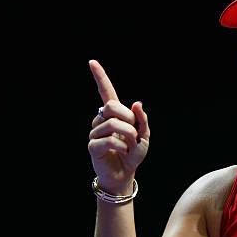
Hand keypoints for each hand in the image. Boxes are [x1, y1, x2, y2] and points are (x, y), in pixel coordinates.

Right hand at [88, 60, 150, 193]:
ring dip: (129, 136)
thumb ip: (142, 120)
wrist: (125, 174)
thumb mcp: (144, 135)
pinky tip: (123, 152)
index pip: (106, 92)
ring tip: (130, 146)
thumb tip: (136, 103)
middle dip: (129, 119)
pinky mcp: (92, 146)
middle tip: (135, 133)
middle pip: (112, 106)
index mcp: (114, 114)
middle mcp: (101, 120)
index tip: (92, 62)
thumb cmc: (133, 153)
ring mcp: (95, 132)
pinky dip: (123, 146)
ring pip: (113, 124)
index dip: (100, 77)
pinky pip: (110, 140)